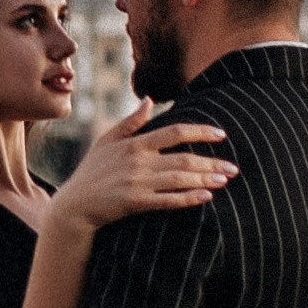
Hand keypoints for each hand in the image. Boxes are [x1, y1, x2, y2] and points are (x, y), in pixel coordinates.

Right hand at [50, 103, 233, 233]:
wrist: (74, 206)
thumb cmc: (91, 172)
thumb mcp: (106, 141)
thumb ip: (131, 122)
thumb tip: (150, 101)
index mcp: (134, 143)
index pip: (175, 132)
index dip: (200, 131)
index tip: (221, 134)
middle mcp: (138, 161)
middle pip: (184, 158)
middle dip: (212, 163)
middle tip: (233, 167)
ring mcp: (137, 183)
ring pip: (180, 179)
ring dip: (205, 180)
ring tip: (225, 181)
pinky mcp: (135, 203)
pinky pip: (168, 200)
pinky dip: (188, 198)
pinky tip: (205, 197)